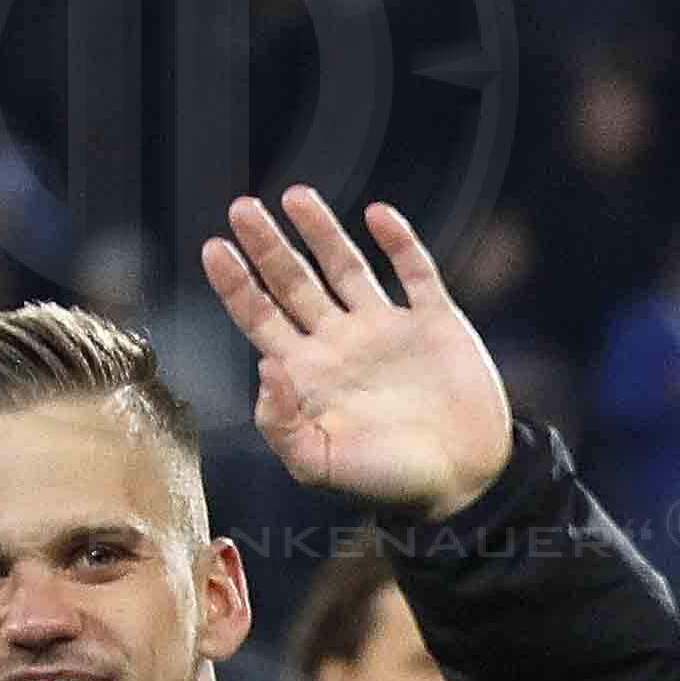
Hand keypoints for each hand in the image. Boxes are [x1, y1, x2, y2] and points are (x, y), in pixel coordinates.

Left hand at [197, 187, 516, 519]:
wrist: (465, 484)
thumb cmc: (387, 483)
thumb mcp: (318, 466)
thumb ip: (280, 424)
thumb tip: (264, 365)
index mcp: (308, 373)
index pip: (259, 316)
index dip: (235, 283)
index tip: (214, 248)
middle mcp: (342, 343)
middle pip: (293, 281)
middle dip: (267, 245)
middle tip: (242, 209)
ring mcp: (388, 329)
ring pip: (346, 267)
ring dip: (321, 231)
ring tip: (295, 196)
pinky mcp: (437, 324)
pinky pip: (415, 273)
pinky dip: (399, 242)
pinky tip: (379, 215)